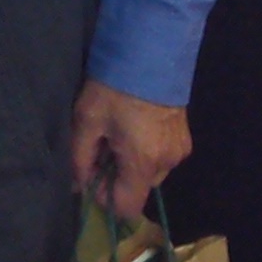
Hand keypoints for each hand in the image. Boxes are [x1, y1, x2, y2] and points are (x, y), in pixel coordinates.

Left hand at [70, 78, 191, 220]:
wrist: (150, 53)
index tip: (93, 175)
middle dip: (117, 176)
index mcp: (142, 163)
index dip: (106, 198)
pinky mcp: (185, 139)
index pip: (127, 208)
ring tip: (118, 131)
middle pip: (138, 189)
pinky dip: (146, 150)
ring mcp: (180, 151)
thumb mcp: (87, 120)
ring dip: (132, 162)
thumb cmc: (113, 87)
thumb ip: (80, 158)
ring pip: (150, 173)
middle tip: (102, 145)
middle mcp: (167, 163)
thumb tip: (76, 185)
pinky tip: (134, 126)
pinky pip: (161, 157)